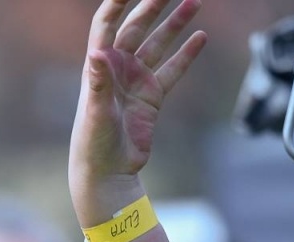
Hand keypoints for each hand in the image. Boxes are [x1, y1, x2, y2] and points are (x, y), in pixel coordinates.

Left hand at [70, 0, 206, 204]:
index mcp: (99, 67)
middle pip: (136, 27)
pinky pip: (172, 69)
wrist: (107, 173)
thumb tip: (96, 53)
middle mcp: (117, 69)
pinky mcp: (151, 97)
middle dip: (153, 5)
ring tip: (194, 1)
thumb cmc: (93, 144)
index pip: (106, 24)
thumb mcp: (95, 113)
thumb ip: (99, 83)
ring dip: (175, 23)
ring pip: (158, 44)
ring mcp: (135, 81)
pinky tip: (200, 37)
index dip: (117, 3)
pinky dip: (185, 54)